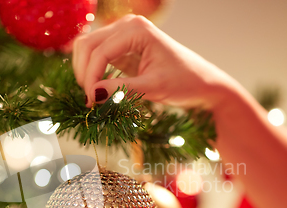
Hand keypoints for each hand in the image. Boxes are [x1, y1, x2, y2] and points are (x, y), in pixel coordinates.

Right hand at [72, 14, 235, 108]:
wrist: (202, 83)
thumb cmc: (185, 83)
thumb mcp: (154, 88)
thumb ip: (122, 90)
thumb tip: (92, 95)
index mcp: (136, 29)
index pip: (100, 51)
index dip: (91, 77)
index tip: (91, 102)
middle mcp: (127, 26)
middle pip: (87, 45)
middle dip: (84, 73)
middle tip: (90, 101)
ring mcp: (123, 34)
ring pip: (87, 48)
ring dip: (85, 71)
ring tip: (93, 96)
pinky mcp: (121, 47)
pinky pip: (96, 55)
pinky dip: (92, 71)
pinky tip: (97, 90)